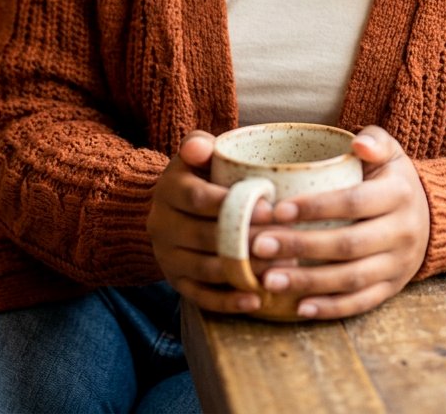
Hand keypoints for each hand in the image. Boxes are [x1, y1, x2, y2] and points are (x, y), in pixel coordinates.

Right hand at [147, 130, 275, 314]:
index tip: (270, 208)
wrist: (172, 207)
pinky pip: (201, 297)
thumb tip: (203, 148)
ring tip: (279, 269)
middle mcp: (162, 225)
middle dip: (246, 239)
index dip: (234, 204)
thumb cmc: (200, 174)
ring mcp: (168, 257)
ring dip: (243, 271)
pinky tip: (256, 299)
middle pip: (206, 237)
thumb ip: (199, 145)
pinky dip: (229, 301)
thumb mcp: (196, 154)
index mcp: (168, 189)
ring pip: (206, 269)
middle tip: (283, 241)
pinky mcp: (176, 282)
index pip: (198, 198)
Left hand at [249, 125, 429, 319]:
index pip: (354, 202)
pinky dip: (330, 308)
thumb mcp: (391, 152)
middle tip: (259, 245)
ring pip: (351, 279)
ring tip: (268, 279)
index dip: (316, 208)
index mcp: (398, 194)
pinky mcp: (392, 288)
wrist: (432, 217)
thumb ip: (375, 140)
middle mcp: (402, 231)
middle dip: (301, 246)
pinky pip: (360, 303)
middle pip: (348, 244)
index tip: (278, 210)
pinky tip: (300, 307)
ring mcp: (398, 264)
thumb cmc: (393, 179)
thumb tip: (358, 144)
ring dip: (308, 282)